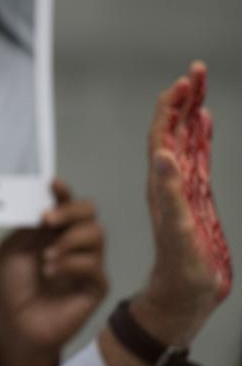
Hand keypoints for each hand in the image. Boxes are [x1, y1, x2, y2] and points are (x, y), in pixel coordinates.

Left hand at [0, 179, 107, 365]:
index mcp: (53, 231)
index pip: (66, 204)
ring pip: (96, 234)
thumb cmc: (12, 287)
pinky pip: (93, 265)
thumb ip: (29, 226)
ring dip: (68, 240)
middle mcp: (73, 243)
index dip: (63, 192)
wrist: (16, 324)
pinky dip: (69, 264)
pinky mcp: (95, 286)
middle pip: (89, 213)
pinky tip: (50, 273)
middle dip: (70, 210)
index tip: (53, 184)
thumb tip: (45, 203)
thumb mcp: (12, 249)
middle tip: (47, 220)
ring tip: (45, 256)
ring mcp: (87, 264)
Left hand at [129, 61, 231, 344]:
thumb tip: (163, 154)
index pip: (161, 135)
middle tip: (196, 69)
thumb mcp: (176, 231)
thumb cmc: (180, 270)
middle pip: (172, 129)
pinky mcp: (195, 198)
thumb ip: (169, 194)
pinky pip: (197, 158)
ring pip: (185, 138)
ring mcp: (183, 186)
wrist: (183, 296)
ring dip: (191, 111)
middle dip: (183, 99)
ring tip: (198, 84)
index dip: (169, 108)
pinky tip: (205, 122)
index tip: (183, 82)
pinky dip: (200, 136)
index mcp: (161, 182)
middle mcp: (168, 179)